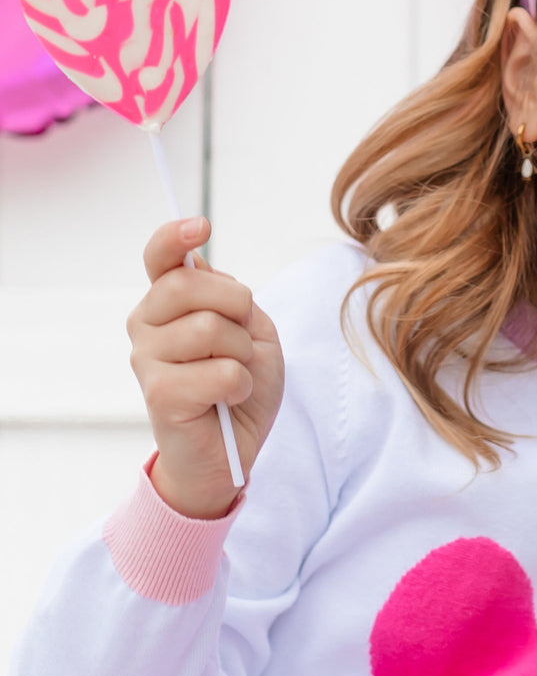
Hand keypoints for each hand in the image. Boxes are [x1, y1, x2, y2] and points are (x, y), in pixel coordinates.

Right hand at [127, 218, 284, 518]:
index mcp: (168, 303)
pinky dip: (240, 384)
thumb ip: (231, 299)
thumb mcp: (252, 331)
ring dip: (242, 354)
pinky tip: (230, 398)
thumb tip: (203, 266)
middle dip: (236, 306)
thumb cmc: (240, 385)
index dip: (174, 237)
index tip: (199, 226)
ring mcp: (146, 359)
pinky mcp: (159, 395)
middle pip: (190, 285)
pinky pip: (220, 372)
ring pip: (210, 328)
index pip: (159, 258)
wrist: (232, 448)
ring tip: (236, 376)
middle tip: (243, 338)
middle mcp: (147, 325)